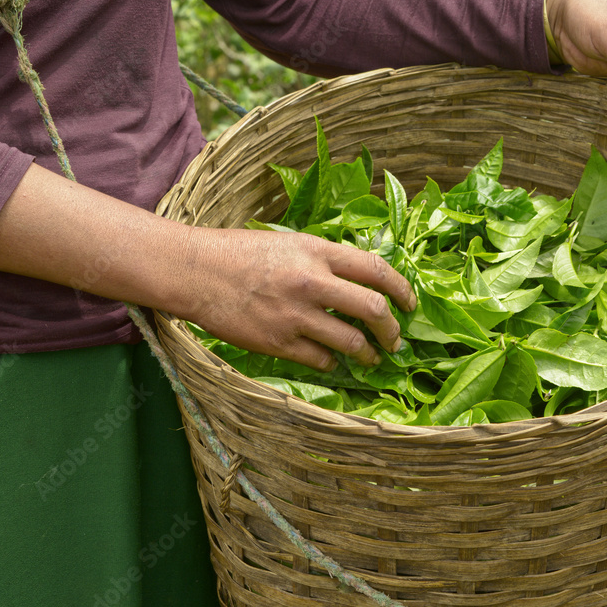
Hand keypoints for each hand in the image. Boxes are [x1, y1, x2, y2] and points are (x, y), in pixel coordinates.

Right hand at [0, 164, 414, 371]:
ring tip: (371, 357)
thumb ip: (325, 259)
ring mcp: (296, 315)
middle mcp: (312, 282)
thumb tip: (361, 279)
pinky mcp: (278, 342)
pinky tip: (332, 362)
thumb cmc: (240, 252)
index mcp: (317, 251)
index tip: (410, 303)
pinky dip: (333, 364)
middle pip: (373, 310)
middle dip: (392, 330)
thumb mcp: (289, 242)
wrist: (196, 272)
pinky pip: (322, 361)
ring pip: (352, 342)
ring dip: (368, 353)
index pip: (377, 270)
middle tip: (395, 339)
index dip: (402, 290)